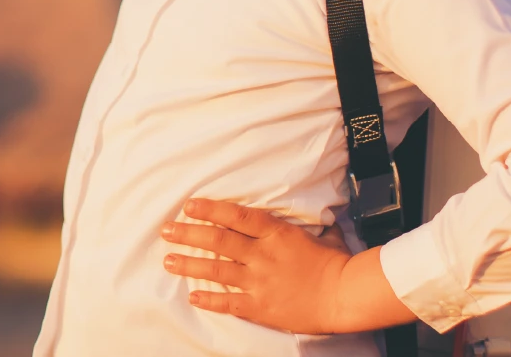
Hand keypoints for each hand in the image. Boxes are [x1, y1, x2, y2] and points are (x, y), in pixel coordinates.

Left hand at [161, 198, 415, 333]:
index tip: (189, 206)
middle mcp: (262, 255)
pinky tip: (192, 295)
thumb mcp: (309, 233)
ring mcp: (259, 281)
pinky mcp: (260, 305)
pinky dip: (209, 299)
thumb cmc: (333, 262)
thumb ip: (284, 228)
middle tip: (166, 230)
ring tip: (168, 260)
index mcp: (275, 233)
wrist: (344, 294)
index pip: (235, 216)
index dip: (209, 209)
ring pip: (216, 270)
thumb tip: (272, 216)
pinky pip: (229, 302)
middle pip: (218, 240)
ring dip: (189, 264)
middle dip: (188, 234)